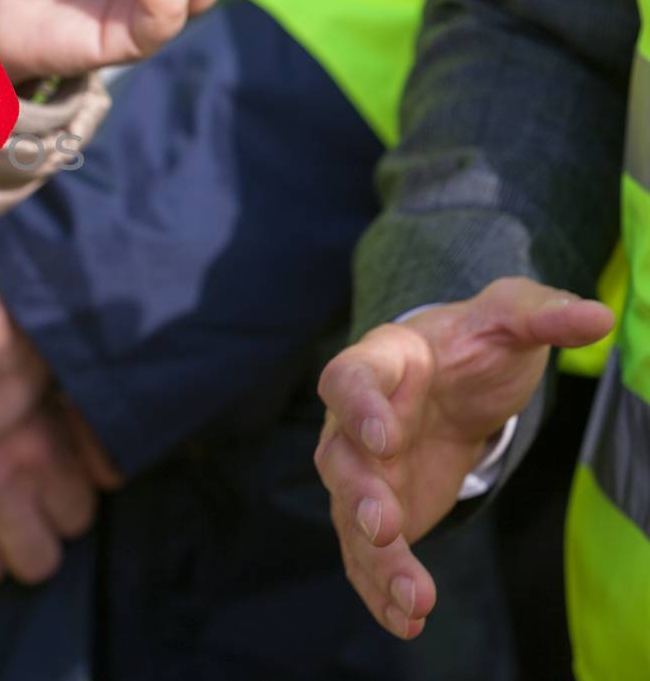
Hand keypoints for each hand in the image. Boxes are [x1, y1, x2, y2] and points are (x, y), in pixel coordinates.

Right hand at [314, 278, 611, 639]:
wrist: (454, 379)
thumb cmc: (473, 342)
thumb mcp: (509, 315)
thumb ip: (542, 313)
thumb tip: (595, 318)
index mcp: (380, 364)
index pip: (350, 380)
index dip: (359, 408)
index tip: (383, 438)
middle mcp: (354, 422)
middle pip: (340, 459)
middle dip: (359, 496)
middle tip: (386, 527)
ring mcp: (362, 472)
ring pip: (350, 517)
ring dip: (376, 558)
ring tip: (415, 600)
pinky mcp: (378, 513)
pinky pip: (367, 555)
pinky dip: (381, 589)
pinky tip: (409, 622)